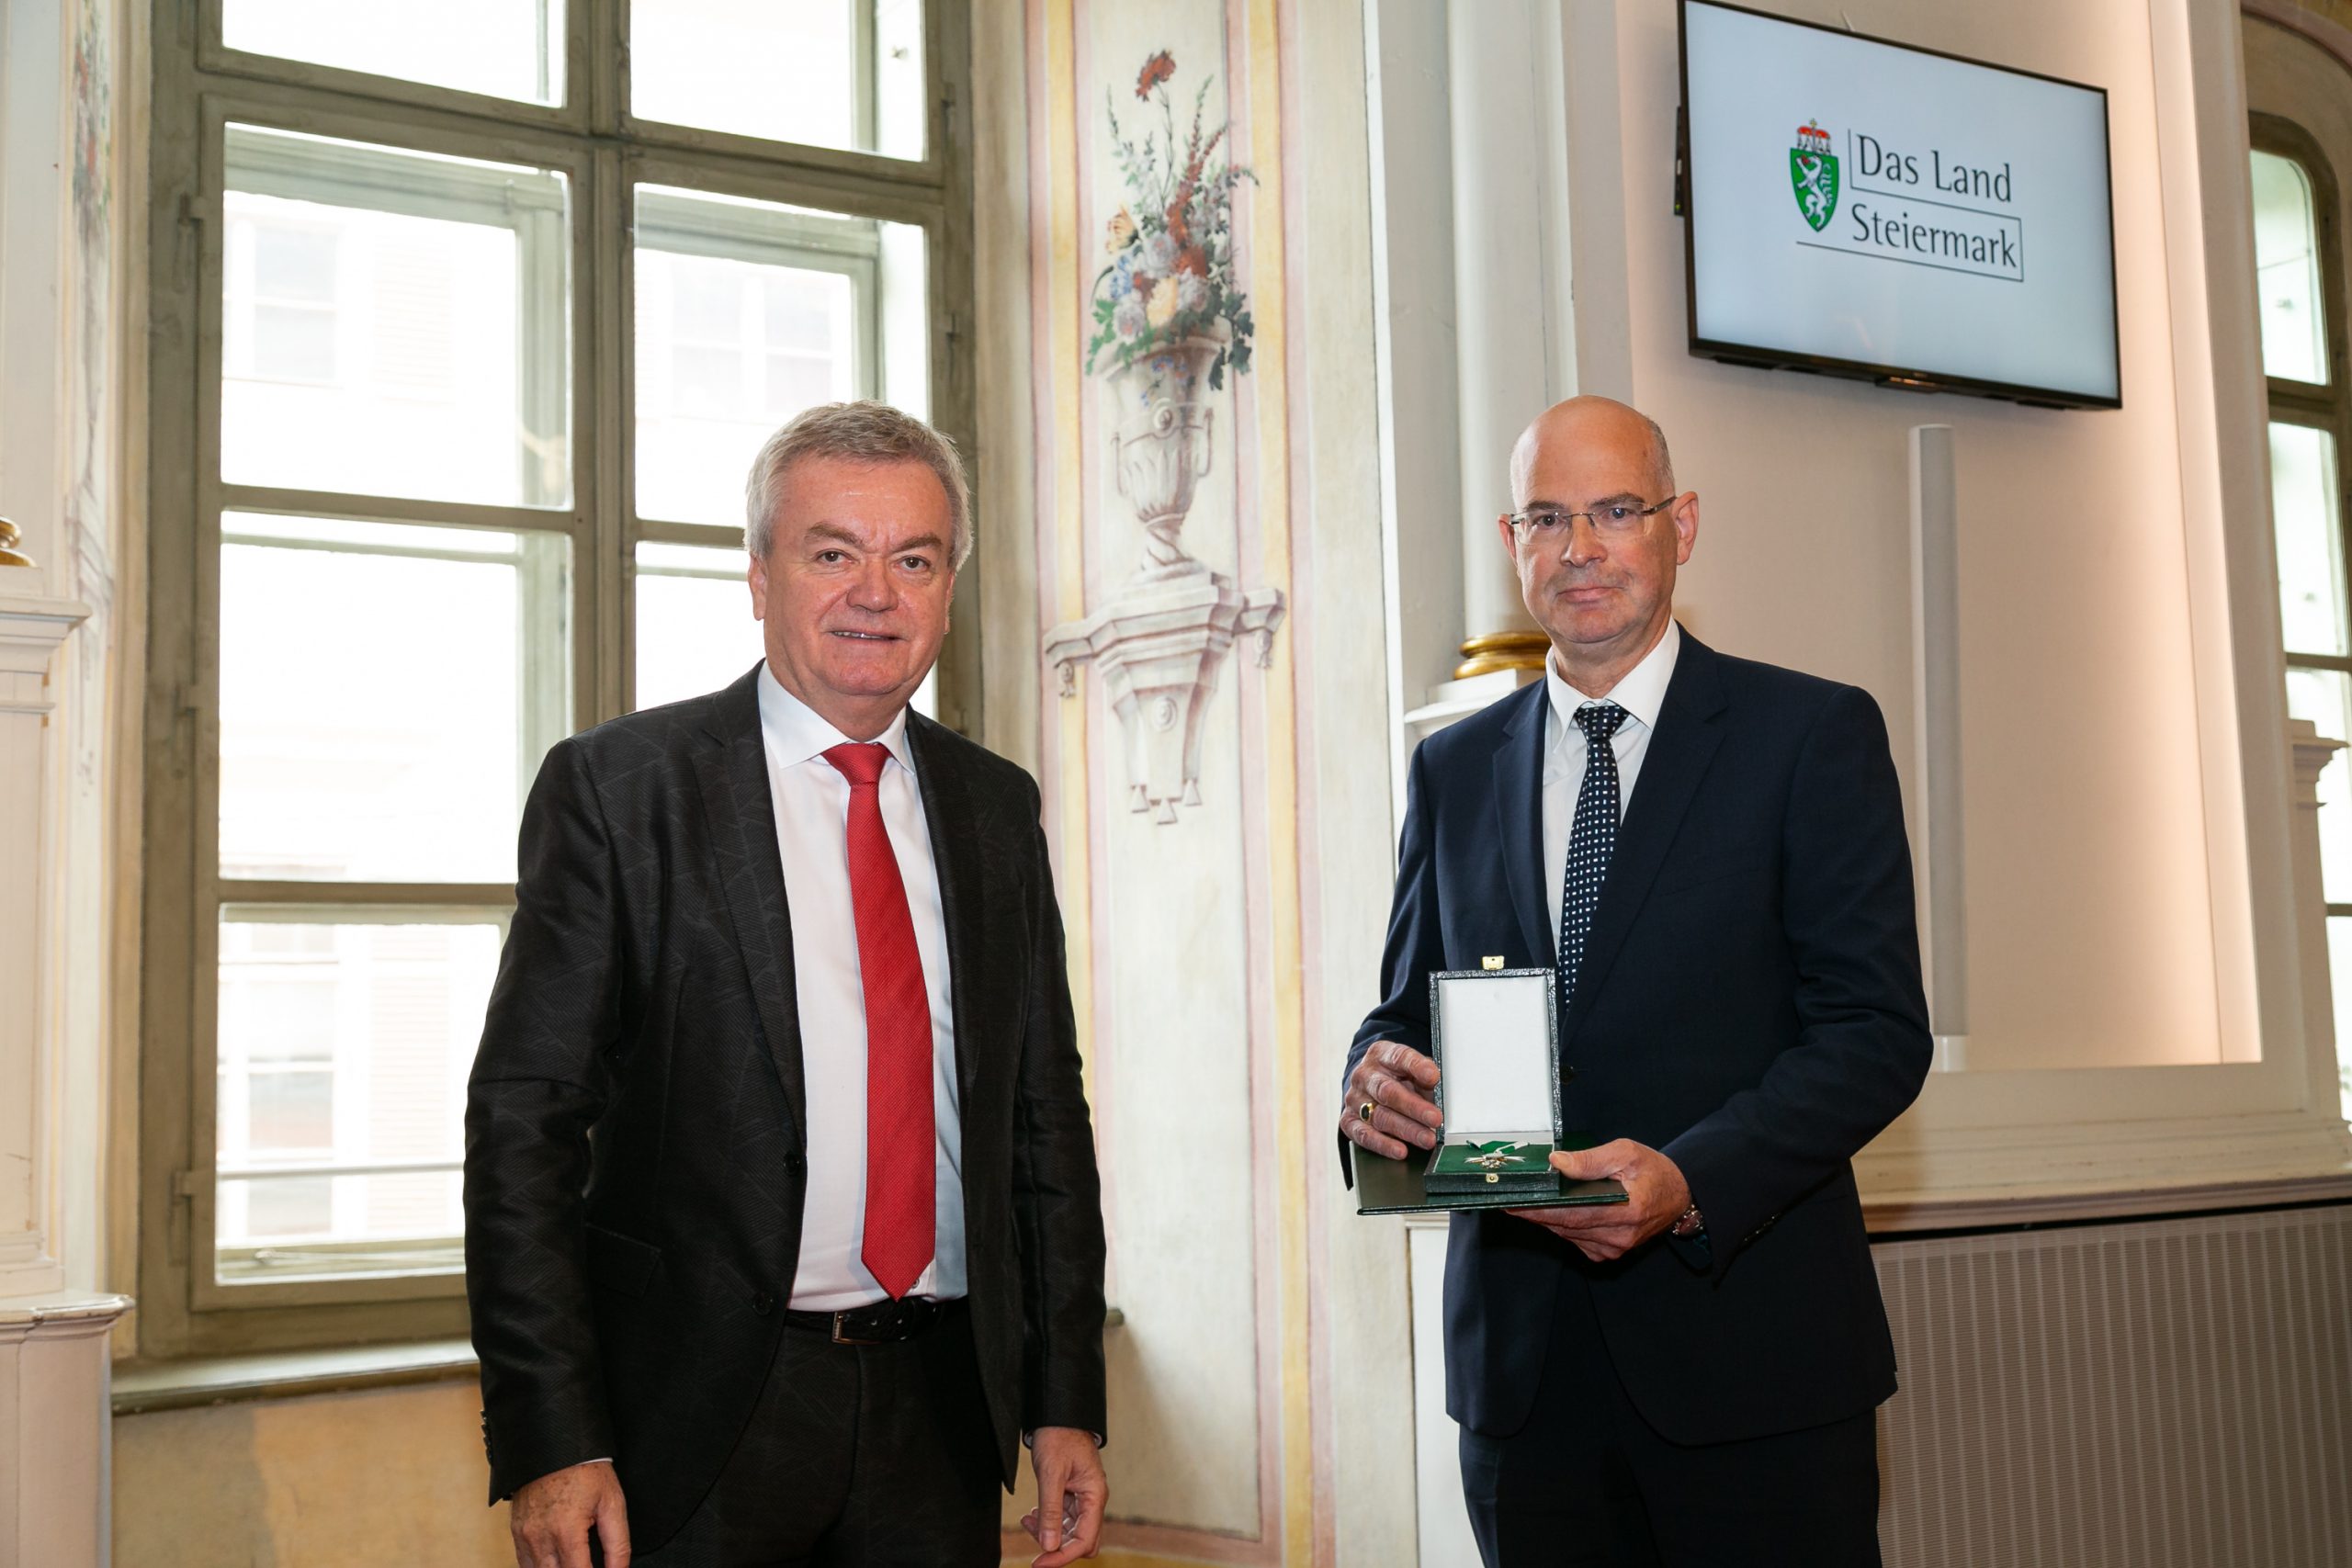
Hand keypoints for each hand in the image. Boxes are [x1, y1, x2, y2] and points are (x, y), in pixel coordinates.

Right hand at [508, 1460, 629, 1567]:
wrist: (556, 1445)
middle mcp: (541, 1537)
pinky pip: (524, 1563)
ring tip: (575, 1561)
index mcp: (567, 1531)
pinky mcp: (516, 1531)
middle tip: (586, 1563)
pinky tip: (555, 1562)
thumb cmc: (586, 1471)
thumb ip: (618, 1544)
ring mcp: (525, 1535)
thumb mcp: (613, 1504)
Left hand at [1021, 1427, 1106, 1565]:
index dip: (1061, 1556)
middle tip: (1034, 1549)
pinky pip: (1063, 1518)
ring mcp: (1083, 1498)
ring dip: (1048, 1533)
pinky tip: (1031, 1514)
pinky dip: (1047, 1520)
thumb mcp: (1051, 1474)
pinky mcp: (1072, 1494)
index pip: (1084, 1541)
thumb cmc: (1058, 1436)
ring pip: (1070, 1531)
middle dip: (1057, 1548)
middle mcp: (1092, 1500)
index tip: (1039, 1563)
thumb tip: (1049, 1546)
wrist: (1057, 1414)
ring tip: (1027, 1521)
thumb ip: (1051, 1511)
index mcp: (1095, 1496)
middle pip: (1081, 1541)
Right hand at [1340, 1040, 1441, 1159]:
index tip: (1433, 1076)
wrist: (1368, 1088)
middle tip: (1435, 1118)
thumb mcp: (1413, 1071)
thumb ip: (1426, 1079)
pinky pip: (1364, 1135)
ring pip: (1379, 1116)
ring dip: (1406, 1129)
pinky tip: (1400, 1150)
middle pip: (1388, 1091)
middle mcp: (1364, 1075)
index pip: (1399, 1057)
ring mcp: (1354, 1099)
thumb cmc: (1397, 1079)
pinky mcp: (1348, 1121)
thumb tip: (1441, 1094)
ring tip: (1427, 1139)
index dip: (1416, 1066)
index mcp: (1381, 1055)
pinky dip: (1383, 1144)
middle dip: (1414, 1107)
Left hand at [1507, 1139, 1691, 1262]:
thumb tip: (1558, 1163)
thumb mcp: (1626, 1153)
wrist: (1679, 1196)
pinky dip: (1562, 1226)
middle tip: (1507, 1199)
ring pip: (1568, 1234)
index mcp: (1628, 1210)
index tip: (1513, 1202)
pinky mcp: (1609, 1254)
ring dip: (1545, 1219)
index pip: (1573, 1213)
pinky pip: (1576, 1240)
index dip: (1539, 1209)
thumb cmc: (1653, 1171)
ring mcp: (1614, 1248)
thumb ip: (1591, 1160)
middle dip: (1533, 1213)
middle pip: (1566, 1226)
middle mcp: (1620, 1236)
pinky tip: (1552, 1211)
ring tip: (1523, 1202)